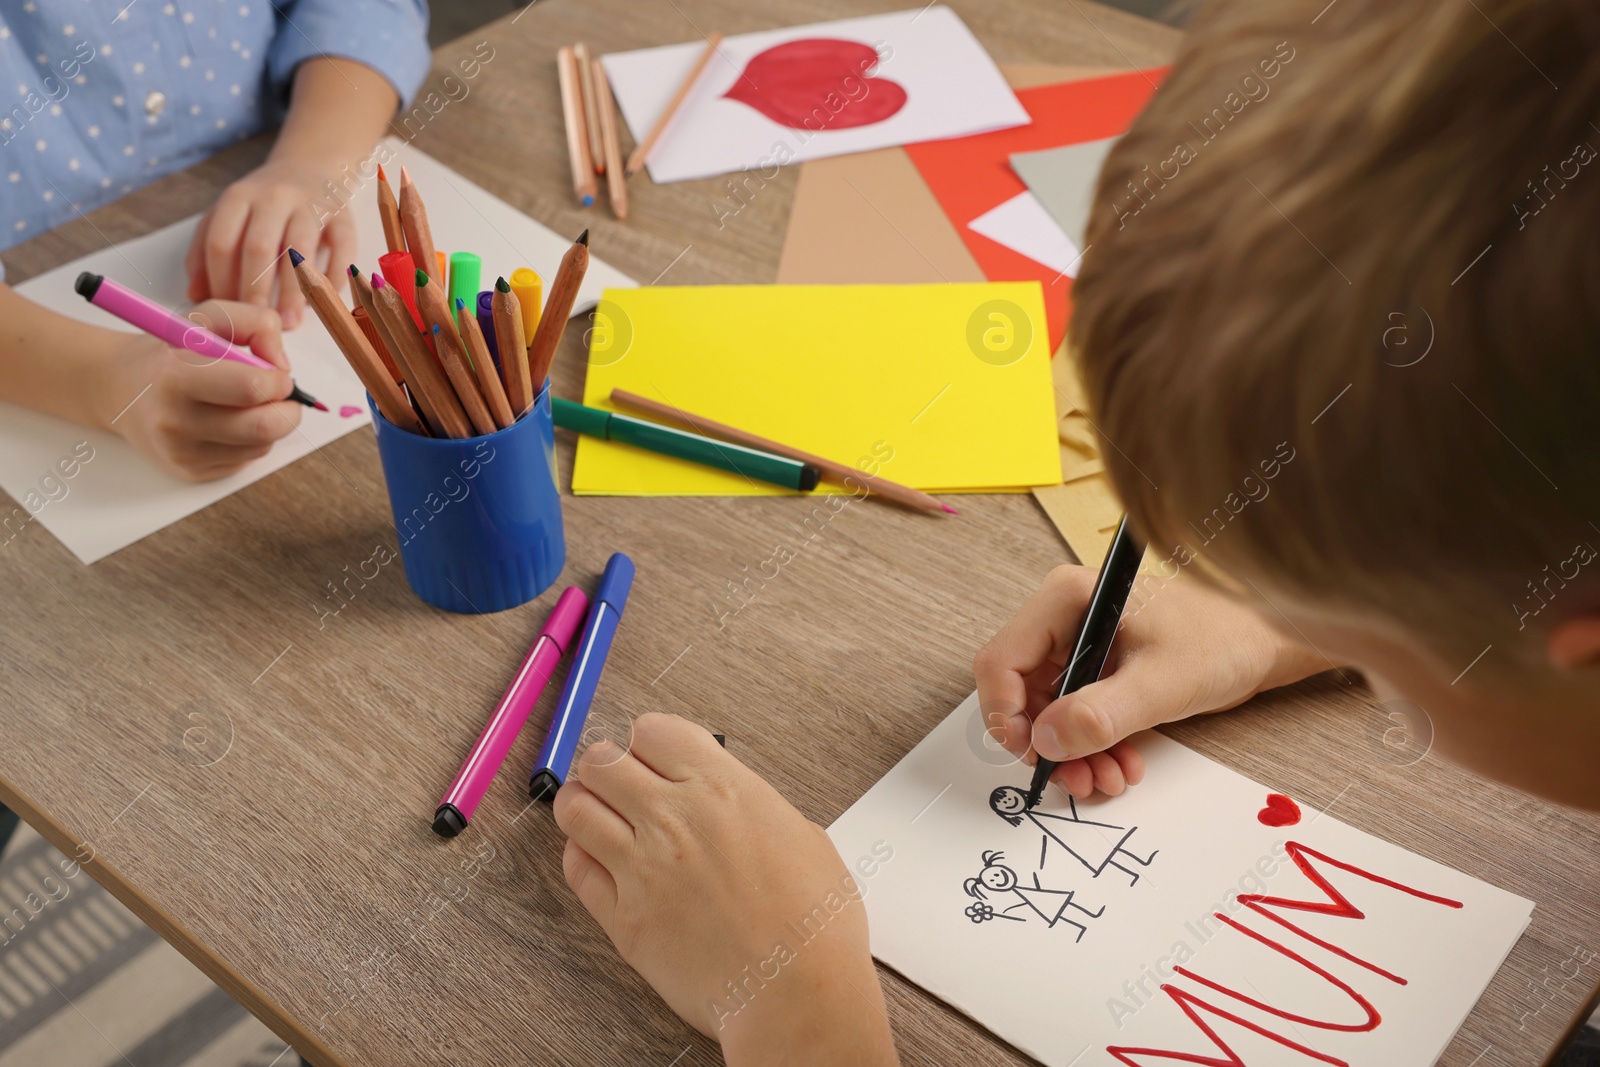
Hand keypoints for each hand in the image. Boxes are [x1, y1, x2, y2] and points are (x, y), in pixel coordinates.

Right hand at [94, 301, 301, 481]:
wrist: (118, 390)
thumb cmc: (168, 352)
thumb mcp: (204, 319)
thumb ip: (253, 323)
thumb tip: (282, 364)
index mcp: (175, 377)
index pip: (251, 387)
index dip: (277, 379)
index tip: (276, 372)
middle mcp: (175, 422)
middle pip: (264, 427)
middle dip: (286, 408)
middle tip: (278, 392)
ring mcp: (183, 454)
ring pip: (262, 445)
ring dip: (269, 423)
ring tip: (245, 403)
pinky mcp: (192, 473)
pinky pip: (246, 460)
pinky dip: (251, 440)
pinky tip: (228, 421)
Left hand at [185, 158, 356, 329]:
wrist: (311, 168)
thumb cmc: (265, 204)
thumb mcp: (228, 216)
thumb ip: (206, 251)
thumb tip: (197, 294)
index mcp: (238, 197)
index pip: (222, 242)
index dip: (221, 281)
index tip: (228, 313)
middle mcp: (273, 196)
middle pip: (259, 247)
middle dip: (255, 291)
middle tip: (259, 324)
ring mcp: (310, 204)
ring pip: (300, 249)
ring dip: (294, 291)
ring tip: (290, 322)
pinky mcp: (344, 215)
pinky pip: (342, 248)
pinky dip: (334, 277)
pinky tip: (323, 301)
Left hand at [555, 714, 897, 1066]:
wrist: (797, 993)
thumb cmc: (814, 924)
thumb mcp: (800, 833)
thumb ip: (749, 806)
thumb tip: (726, 800)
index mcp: (721, 787)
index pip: (652, 730)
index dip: (649, 742)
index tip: (654, 757)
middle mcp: (673, 818)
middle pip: (603, 760)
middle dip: (608, 767)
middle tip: (620, 784)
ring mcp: (641, 866)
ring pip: (575, 807)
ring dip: (584, 804)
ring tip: (601, 818)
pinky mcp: (622, 917)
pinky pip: (575, 867)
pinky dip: (581, 856)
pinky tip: (601, 861)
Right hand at [974, 565, 1328, 797]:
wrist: (1270, 642)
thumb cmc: (1225, 638)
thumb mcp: (1162, 682)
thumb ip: (1101, 713)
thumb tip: (1046, 740)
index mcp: (1066, 600)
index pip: (1002, 660)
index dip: (1006, 714)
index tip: (1032, 754)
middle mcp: (1065, 621)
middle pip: (1022, 694)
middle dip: (1048, 744)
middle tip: (1075, 779)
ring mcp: (1082, 648)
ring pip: (1048, 714)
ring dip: (1072, 755)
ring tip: (1106, 780)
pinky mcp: (1101, 673)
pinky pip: (1076, 718)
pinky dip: (1092, 748)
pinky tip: (1121, 766)